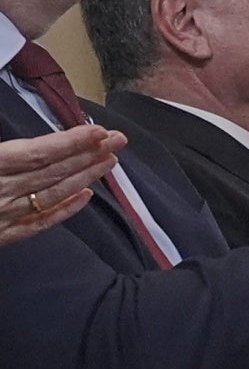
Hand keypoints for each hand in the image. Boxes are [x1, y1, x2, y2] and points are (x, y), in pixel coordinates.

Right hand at [0, 124, 121, 250]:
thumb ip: (5, 149)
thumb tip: (33, 142)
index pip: (39, 153)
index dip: (71, 142)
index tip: (99, 133)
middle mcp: (2, 192)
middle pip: (53, 171)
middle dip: (88, 154)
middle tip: (118, 140)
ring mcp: (4, 216)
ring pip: (53, 194)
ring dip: (85, 177)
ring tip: (110, 161)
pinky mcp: (4, 236)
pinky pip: (40, 222)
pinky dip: (65, 208)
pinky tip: (87, 196)